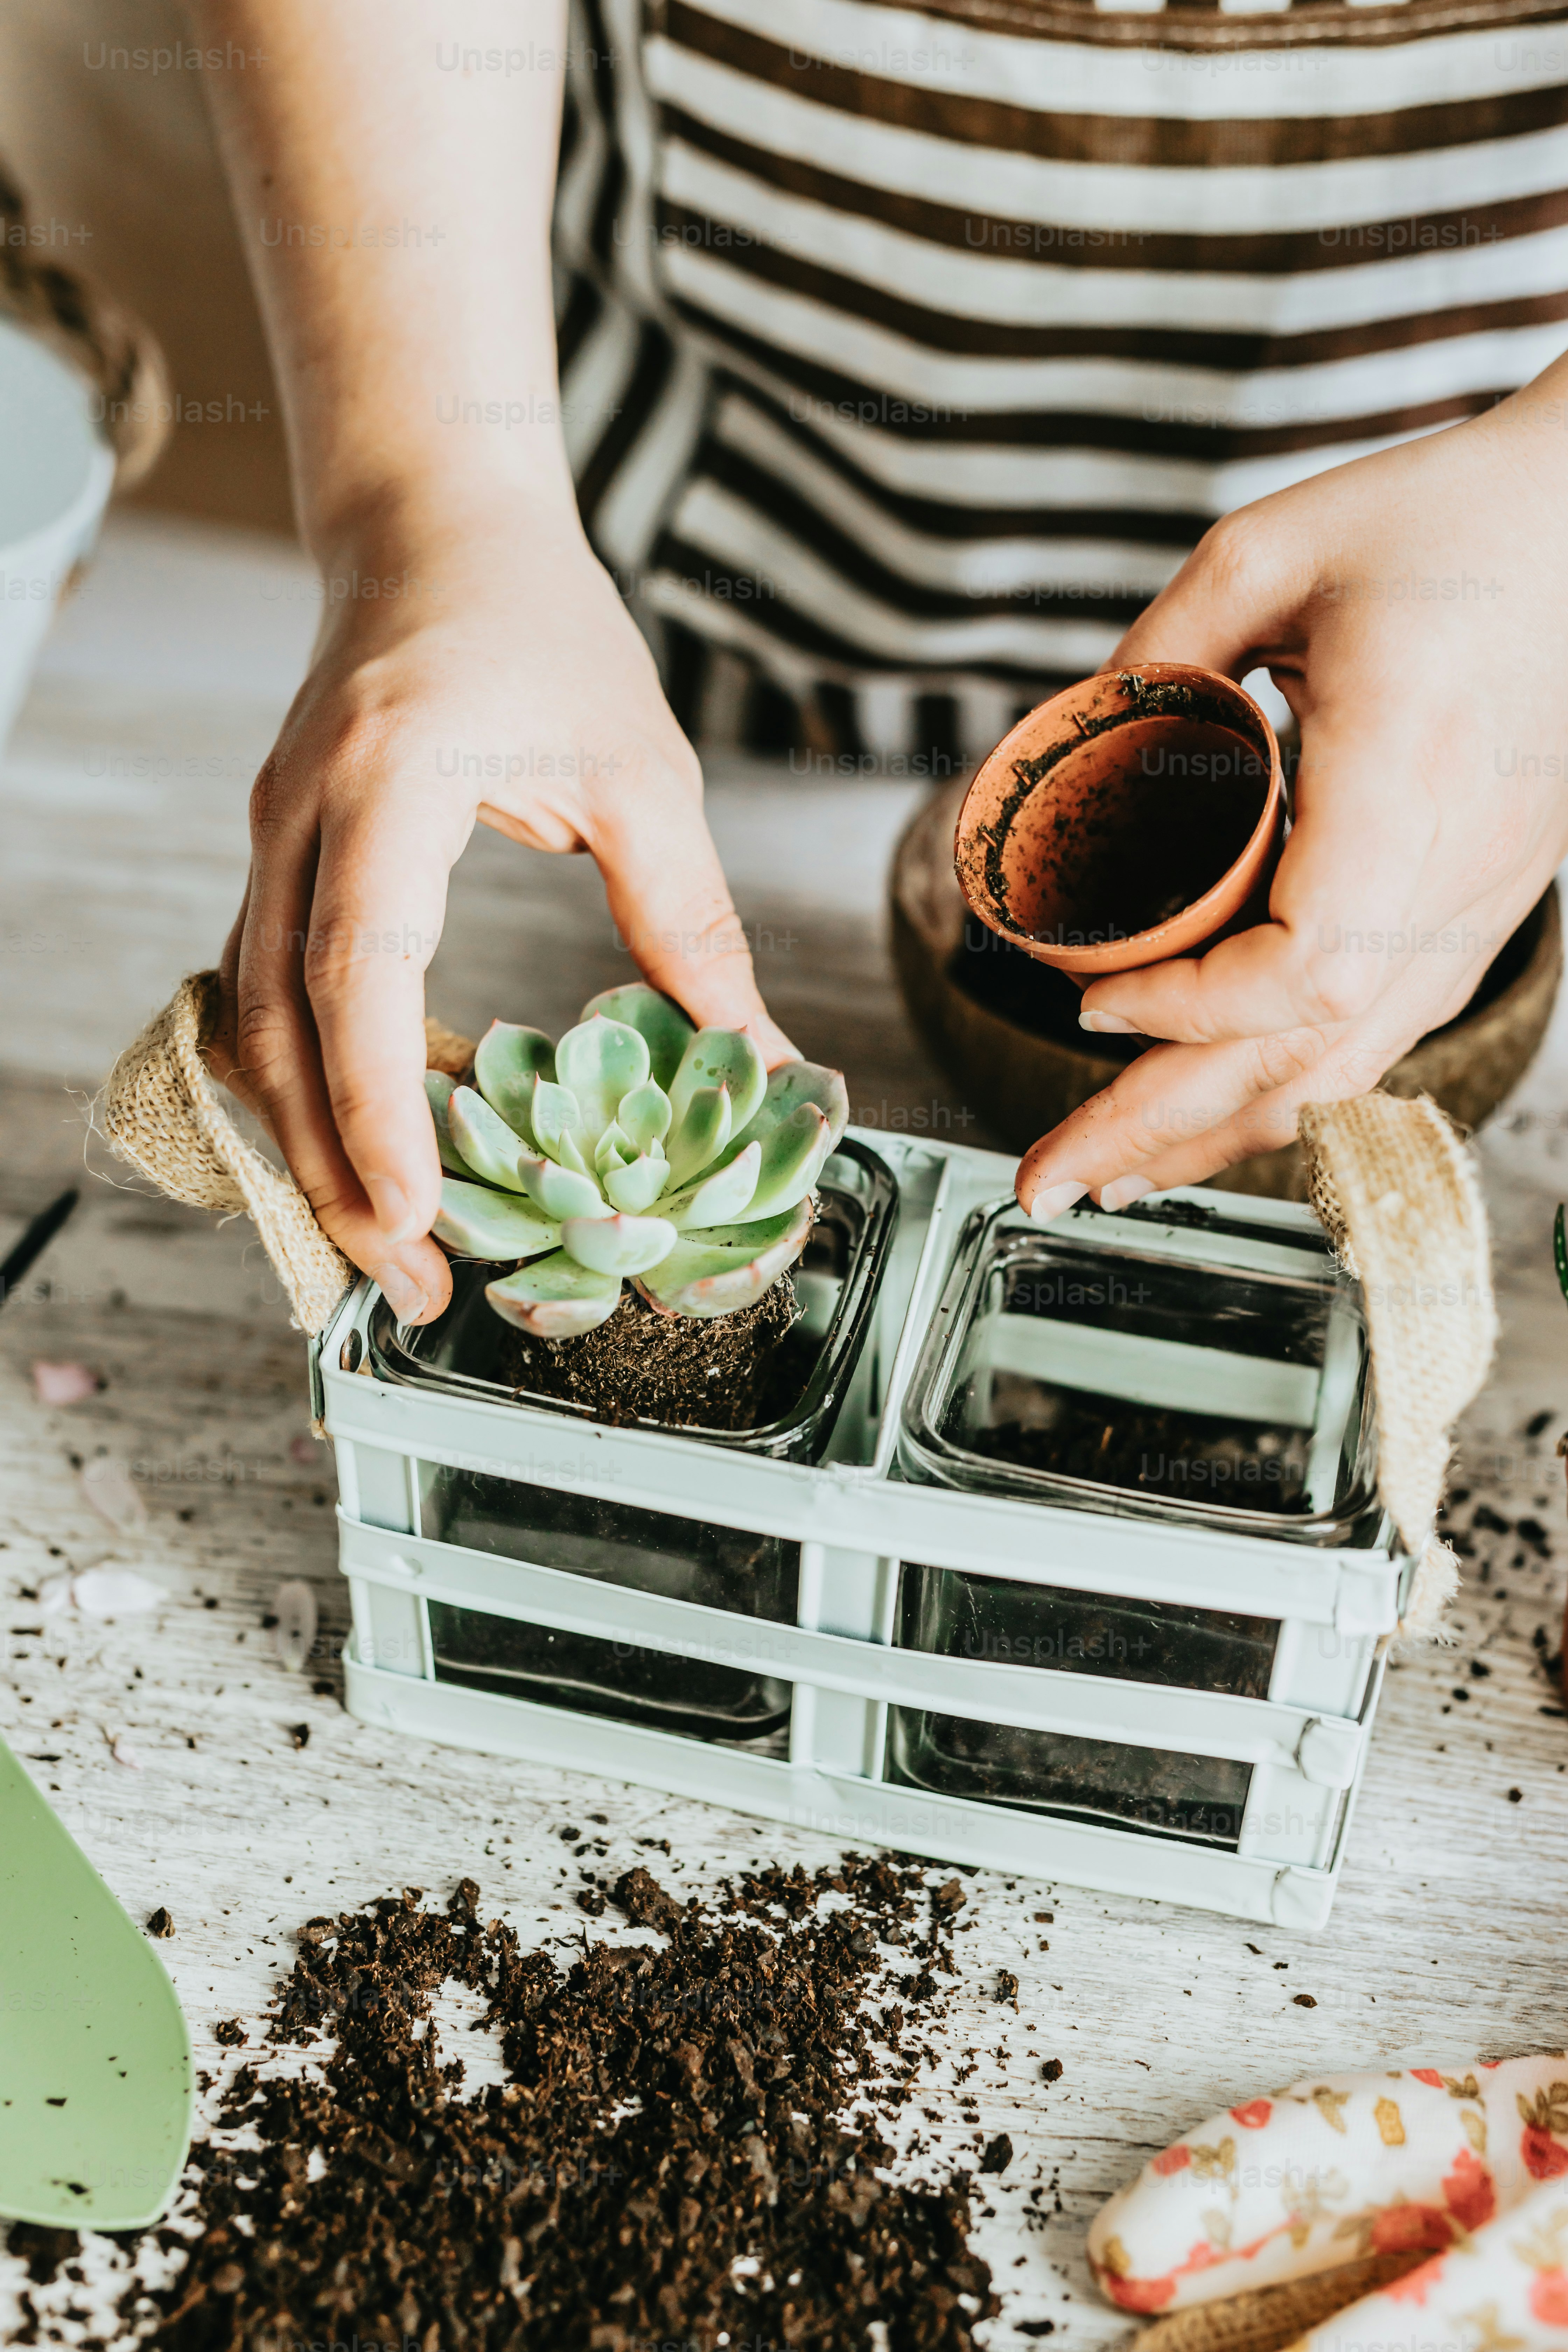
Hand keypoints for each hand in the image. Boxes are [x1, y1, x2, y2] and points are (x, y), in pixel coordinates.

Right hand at [205, 495, 793, 1322]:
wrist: (433, 521)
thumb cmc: (544, 626)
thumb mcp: (642, 770)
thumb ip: (690, 919)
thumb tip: (761, 1059)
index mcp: (387, 784)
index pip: (360, 975)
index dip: (376, 1110)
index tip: (410, 1217)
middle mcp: (301, 817)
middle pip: (279, 1028)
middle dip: (334, 1171)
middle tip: (407, 1284)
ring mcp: (272, 837)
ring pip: (256, 1024)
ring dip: (312, 1142)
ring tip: (390, 1246)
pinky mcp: (280, 856)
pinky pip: (272, 991)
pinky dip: (315, 1081)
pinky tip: (380, 1144)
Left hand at [1016, 365, 1567, 1219]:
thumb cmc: (1446, 518)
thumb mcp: (1269, 551)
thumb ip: (1159, 650)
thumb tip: (1067, 738)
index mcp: (1406, 785)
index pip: (1301, 967)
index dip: (1186, 1009)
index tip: (1089, 1004)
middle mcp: (1455, 871)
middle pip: (1306, 1057)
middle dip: (1164, 1130)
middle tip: (1049, 1180)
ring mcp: (1480, 901)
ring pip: (1350, 1067)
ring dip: (1225, 1131)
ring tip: (1118, 1172)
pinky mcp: (1482, 902)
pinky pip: (1385, 1030)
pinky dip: (1294, 1083)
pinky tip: (1224, 1109)